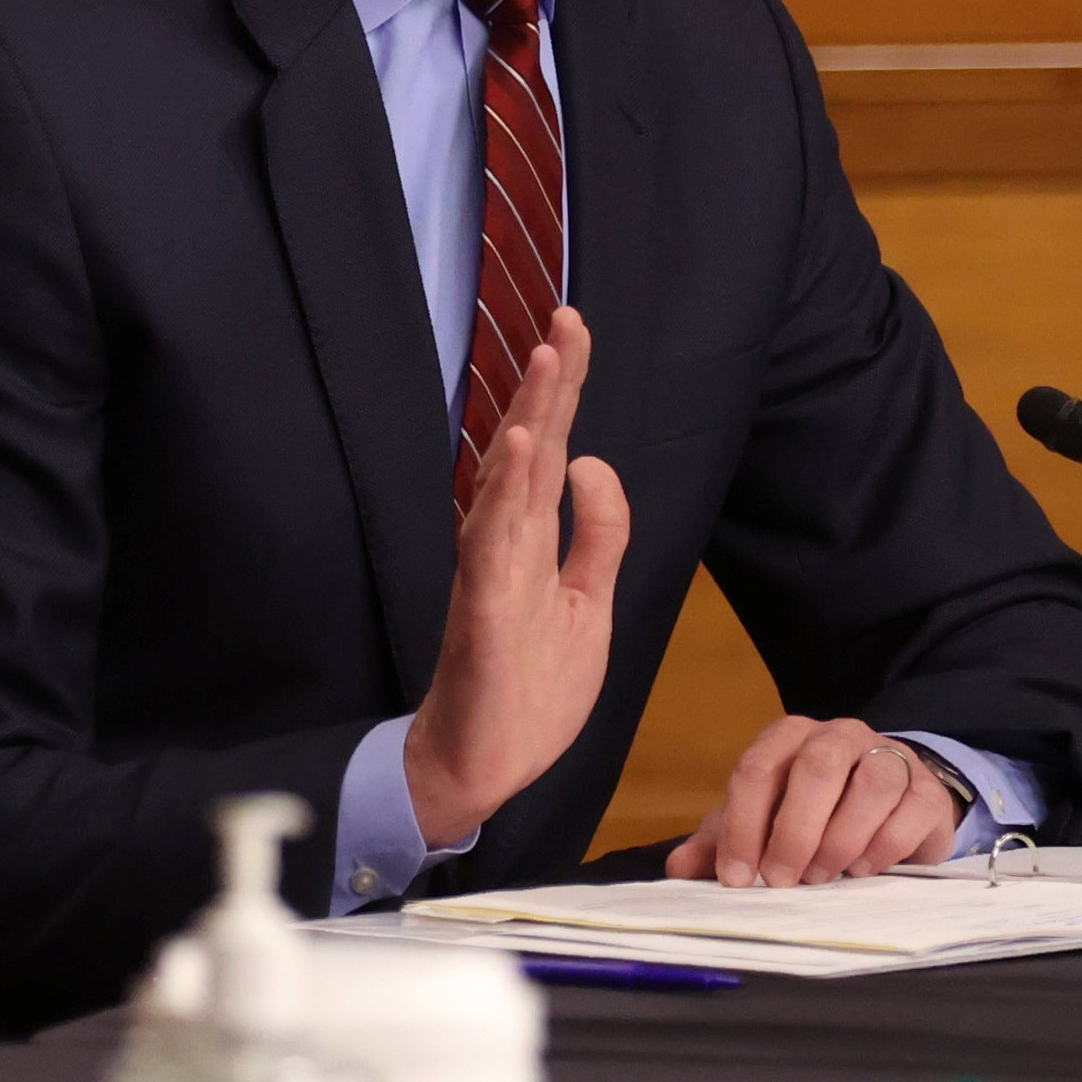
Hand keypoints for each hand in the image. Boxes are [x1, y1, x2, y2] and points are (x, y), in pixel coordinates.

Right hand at [399, 308, 628, 848]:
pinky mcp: (482, 606)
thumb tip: (596, 461)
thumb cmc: (531, 688)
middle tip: (567, 316)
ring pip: (512, 477)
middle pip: (532, 445)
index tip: (574, 328)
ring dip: (528, 415)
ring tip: (546, 356)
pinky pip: (492, 538)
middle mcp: (508, 540)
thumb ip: (599, 534)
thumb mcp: (591, 601)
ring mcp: (492, 569)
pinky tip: (518, 445)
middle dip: (551, 381)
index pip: (554, 447)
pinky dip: (505, 489)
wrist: (487, 765)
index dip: (564, 390)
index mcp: (534, 537)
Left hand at [663, 716, 960, 887]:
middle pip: (817, 766)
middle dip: (794, 829)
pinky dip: (884, 844)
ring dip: (841, 836)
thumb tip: (678, 868)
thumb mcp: (763, 826)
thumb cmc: (815, 816)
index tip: (737, 877)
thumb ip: (721, 843)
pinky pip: (910, 809)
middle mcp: (838, 737)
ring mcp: (888, 757)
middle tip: (782, 880)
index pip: (758, 768)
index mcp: (789, 739)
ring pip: (872, 782)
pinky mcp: (925, 789)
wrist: (890, 808)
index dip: (743, 825)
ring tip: (823, 877)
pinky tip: (863, 870)